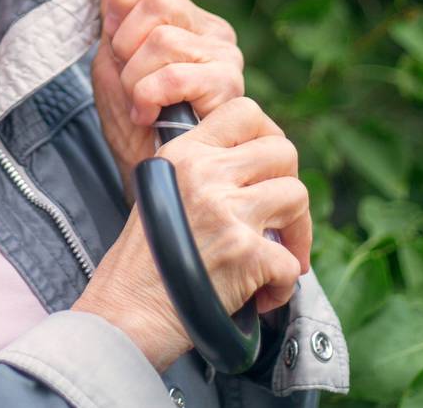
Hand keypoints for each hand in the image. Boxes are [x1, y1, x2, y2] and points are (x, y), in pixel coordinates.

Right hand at [71, 98, 312, 371]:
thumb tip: (256, 167)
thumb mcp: (160, 192)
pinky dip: (283, 285)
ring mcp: (227, 211)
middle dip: (288, 187)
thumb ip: (203, 172)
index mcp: (185, 153)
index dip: (267, 138)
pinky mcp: (245, 253)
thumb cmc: (144, 261)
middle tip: (278, 220)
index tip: (266, 170)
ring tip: (274, 257)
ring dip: (296, 234)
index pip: (245, 111)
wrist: (125, 312)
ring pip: (297, 196)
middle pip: (283, 151)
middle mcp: (206, 174)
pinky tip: (260, 295)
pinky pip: (291, 261)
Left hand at [91, 0, 245, 202]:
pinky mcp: (227, 89)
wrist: (154, 177)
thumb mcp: (111, 63)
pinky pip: (174, 74)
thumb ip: (113, 14)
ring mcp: (224, 58)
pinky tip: (147, 115)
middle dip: (125, 41)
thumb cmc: (132, 124)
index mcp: (184, 18)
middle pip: (158, 1)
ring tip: (138, 102)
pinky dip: (148, 95)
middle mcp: (210, 31)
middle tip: (126, 75)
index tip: (112, 32)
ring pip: (162, 38)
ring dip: (134, 77)